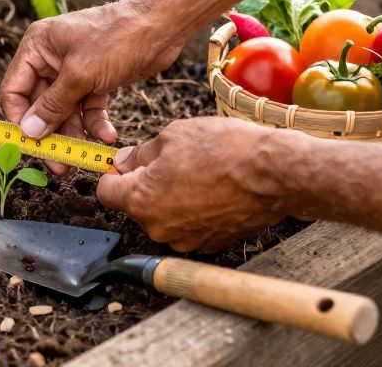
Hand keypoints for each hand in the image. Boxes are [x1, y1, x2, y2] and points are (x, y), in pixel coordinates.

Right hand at [0, 0, 183, 174]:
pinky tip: (107, 136)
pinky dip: (95, 123)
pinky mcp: (95, 79)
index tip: (31, 145)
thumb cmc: (118, 38)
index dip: (19, 119)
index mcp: (37, 47)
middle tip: (60, 163)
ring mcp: (73, 70)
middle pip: (39, 105)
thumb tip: (29, 132)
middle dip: (51, 133)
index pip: (13, 89)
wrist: (162, 26)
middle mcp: (50, 58)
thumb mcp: (81, 75)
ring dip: (75, 133)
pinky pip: (87, 108)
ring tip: (86, 155)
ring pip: (65, 111)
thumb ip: (52, 105)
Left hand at [95, 117, 304, 251]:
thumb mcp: (173, 136)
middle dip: (145, 184)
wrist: (275, 174)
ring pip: (162, 216)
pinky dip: (193, 210)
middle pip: (135, 205)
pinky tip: (212, 190)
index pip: (105, 192)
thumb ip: (141, 153)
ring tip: (197, 174)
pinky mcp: (209, 245)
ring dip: (170, 198)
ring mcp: (185, 240)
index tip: (127, 164)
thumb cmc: (225, 150)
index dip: (114, 174)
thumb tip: (124, 161)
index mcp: (140, 199)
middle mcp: (158, 227)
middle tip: (171, 162)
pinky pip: (188, 226)